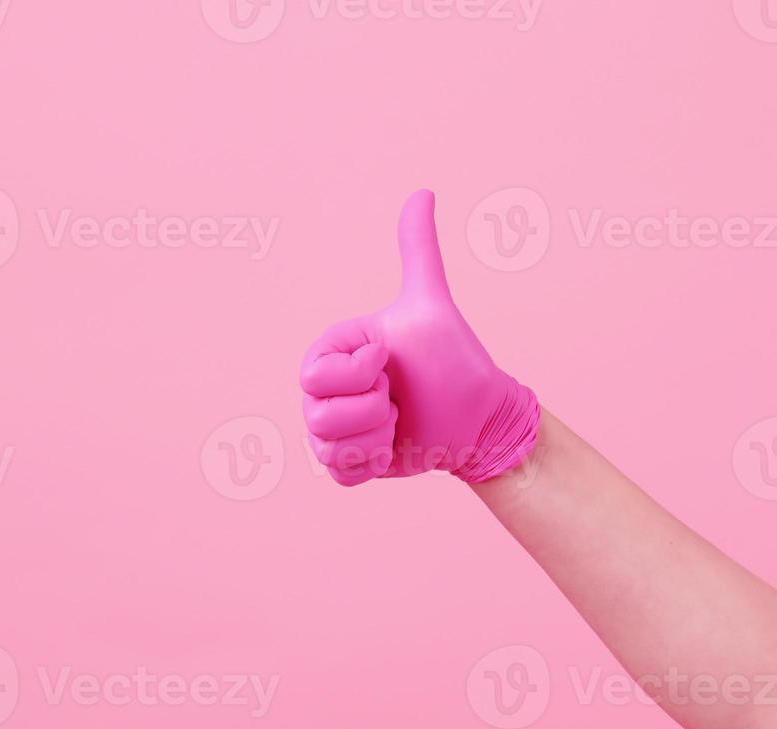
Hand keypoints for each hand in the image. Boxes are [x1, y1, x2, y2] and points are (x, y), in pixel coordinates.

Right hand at [300, 190, 539, 486]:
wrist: (478, 420)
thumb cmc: (454, 360)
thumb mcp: (431, 304)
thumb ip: (418, 251)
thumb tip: (423, 192)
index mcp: (333, 353)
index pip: (315, 376)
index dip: (359, 375)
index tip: (390, 361)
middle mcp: (324, 391)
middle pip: (317, 415)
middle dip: (370, 411)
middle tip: (397, 397)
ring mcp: (331, 428)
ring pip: (326, 446)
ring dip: (374, 437)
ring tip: (397, 422)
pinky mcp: (345, 462)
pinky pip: (337, 472)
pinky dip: (369, 463)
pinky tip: (392, 446)